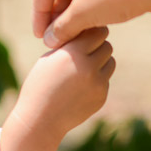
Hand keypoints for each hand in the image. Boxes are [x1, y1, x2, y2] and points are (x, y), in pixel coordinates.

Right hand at [0, 28, 114, 150]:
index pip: (97, 32)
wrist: (40, 119)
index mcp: (73, 53)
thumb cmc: (40, 84)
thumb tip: (91, 31)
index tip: (85, 35)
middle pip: (107, 46)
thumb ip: (70, 44)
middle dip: (97, 47)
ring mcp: (98, 84)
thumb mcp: (49, 58)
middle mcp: (89, 67)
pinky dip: (96, 80)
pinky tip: (79, 87)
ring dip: (100, 62)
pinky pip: (106, 80)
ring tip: (82, 69)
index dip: (91, 32)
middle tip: (85, 52)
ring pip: (111, 62)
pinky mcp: (101, 97)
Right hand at [32, 0, 150, 48]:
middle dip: (55, 16)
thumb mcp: (84, 15)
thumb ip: (61, 29)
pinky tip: (90, 26)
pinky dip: (86, 7)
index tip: (41, 37)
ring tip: (72, 35)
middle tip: (56, 38)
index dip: (39, 16)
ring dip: (71, 14)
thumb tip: (48, 41)